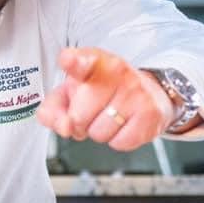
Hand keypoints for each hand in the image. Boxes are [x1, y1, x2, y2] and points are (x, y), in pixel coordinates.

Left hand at [37, 47, 175, 151]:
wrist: (149, 94)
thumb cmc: (105, 92)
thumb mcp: (73, 92)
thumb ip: (54, 107)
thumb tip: (62, 126)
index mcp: (94, 62)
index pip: (82, 61)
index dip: (73, 62)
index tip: (67, 59)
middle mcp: (116, 73)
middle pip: (78, 116)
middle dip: (80, 123)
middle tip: (92, 112)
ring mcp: (135, 92)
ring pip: (98, 133)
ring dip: (99, 132)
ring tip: (109, 116)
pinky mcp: (150, 113)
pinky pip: (119, 143)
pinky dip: (117, 140)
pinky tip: (123, 125)